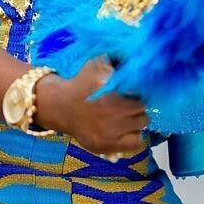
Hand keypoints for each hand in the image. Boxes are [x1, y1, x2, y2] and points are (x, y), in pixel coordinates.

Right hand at [34, 54, 148, 156]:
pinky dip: (134, 136)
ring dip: (136, 118)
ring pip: (142, 123)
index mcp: (110, 88)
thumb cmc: (82, 83)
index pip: (140, 90)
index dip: (139, 88)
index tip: (132, 88)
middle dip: (137, 102)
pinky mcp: (107, 146)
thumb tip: (136, 58)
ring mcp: (110, 130)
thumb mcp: (97, 64)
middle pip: (142, 106)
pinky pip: (136, 143)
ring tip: (125, 115)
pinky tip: (125, 129)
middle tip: (127, 102)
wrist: (60, 106)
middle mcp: (112, 110)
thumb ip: (117, 59)